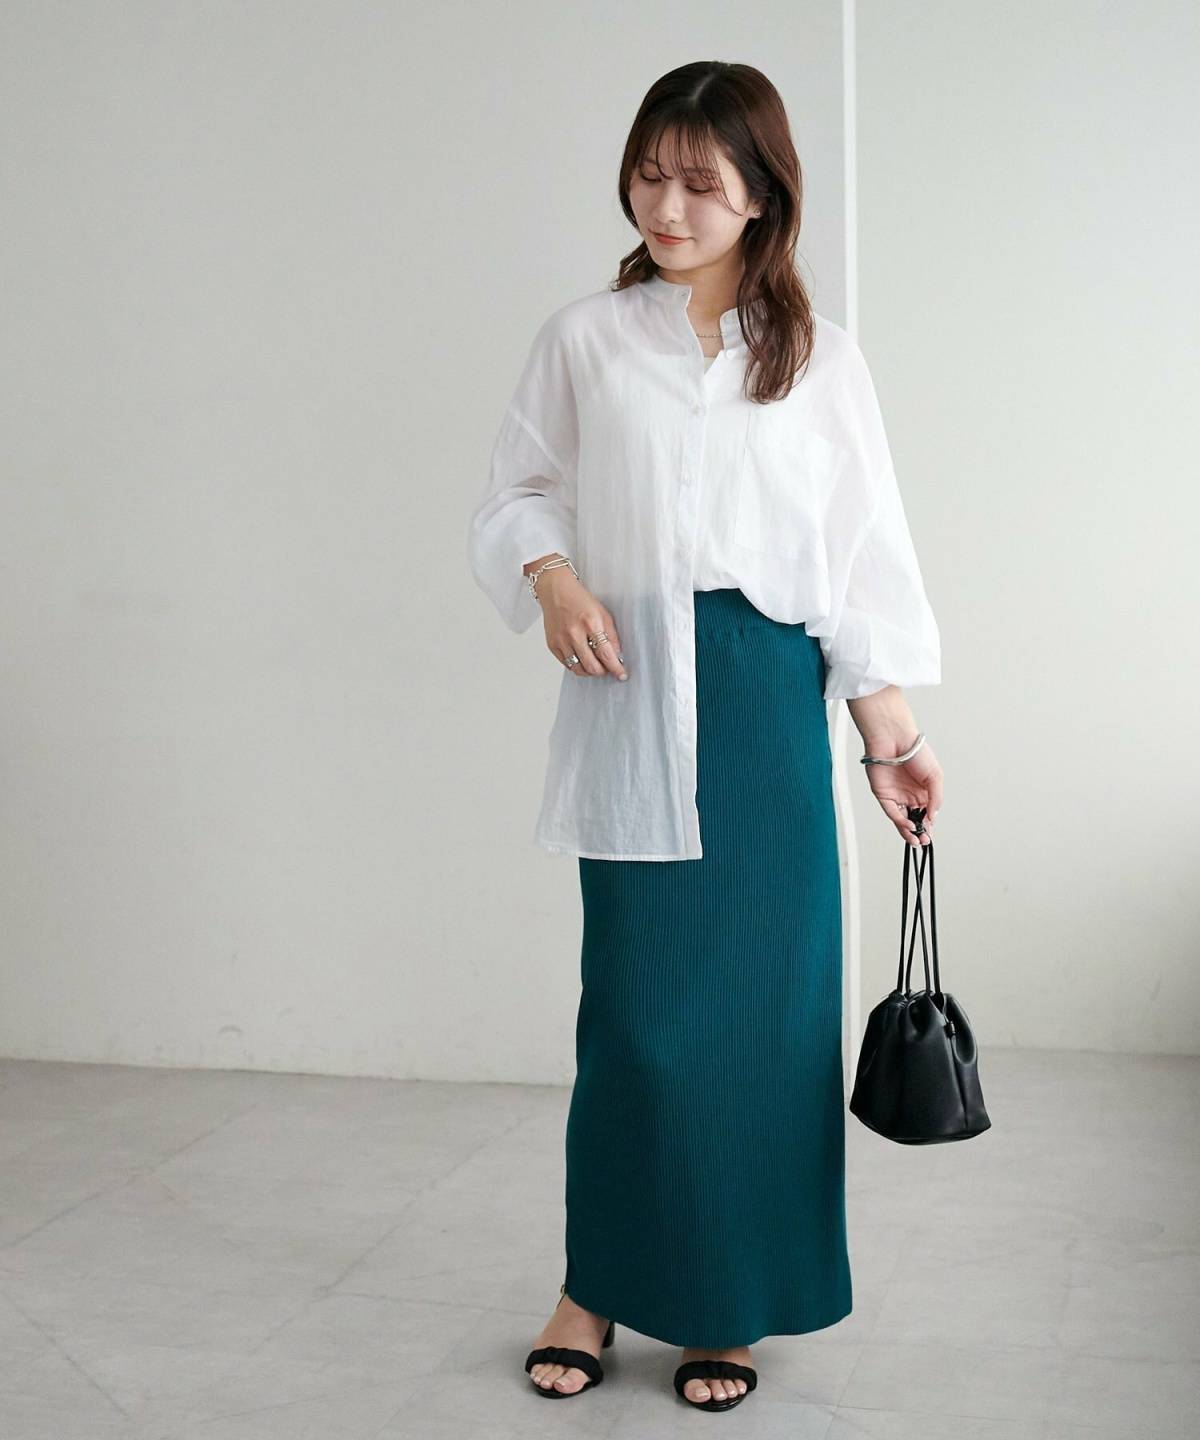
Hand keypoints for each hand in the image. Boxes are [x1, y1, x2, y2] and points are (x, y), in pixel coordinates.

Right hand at [531, 566, 627, 680]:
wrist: (556, 591)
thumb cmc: (579, 600)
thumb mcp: (603, 613)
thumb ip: (611, 635)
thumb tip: (617, 656)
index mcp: (590, 624)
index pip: (606, 654)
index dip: (616, 668)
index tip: (621, 675)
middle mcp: (574, 634)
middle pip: (592, 666)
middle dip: (603, 671)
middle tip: (607, 668)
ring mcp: (561, 641)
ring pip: (578, 669)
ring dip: (590, 671)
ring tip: (595, 664)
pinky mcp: (552, 645)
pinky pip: (567, 665)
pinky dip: (577, 666)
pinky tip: (582, 658)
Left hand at [862, 737, 942, 847]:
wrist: (896, 740)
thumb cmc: (917, 752)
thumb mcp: (935, 776)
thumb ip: (935, 799)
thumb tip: (933, 817)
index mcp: (923, 791)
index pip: (926, 814)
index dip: (929, 826)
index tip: (931, 836)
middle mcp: (909, 795)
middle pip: (914, 819)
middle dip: (919, 832)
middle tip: (924, 842)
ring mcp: (896, 796)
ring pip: (902, 819)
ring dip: (908, 832)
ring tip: (916, 841)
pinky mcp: (883, 795)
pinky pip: (892, 812)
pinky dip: (900, 821)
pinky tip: (908, 826)